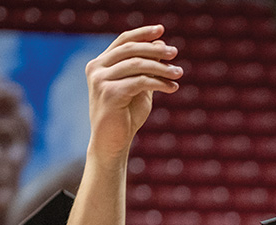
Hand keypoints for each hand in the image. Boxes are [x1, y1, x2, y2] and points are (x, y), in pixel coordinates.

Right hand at [85, 25, 181, 161]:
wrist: (112, 143)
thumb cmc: (125, 115)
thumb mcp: (139, 87)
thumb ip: (147, 67)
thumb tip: (161, 44)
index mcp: (100, 63)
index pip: (123, 41)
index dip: (143, 33)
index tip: (162, 30)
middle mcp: (96, 68)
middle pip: (131, 49)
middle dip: (155, 50)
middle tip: (175, 53)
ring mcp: (100, 80)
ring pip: (137, 65)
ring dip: (162, 68)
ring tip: (179, 73)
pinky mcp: (109, 93)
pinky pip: (140, 82)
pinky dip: (159, 83)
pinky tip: (172, 88)